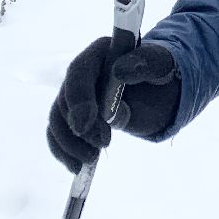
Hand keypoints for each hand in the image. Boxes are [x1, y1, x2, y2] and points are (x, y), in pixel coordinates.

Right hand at [46, 37, 180, 172]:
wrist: (157, 89)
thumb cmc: (159, 71)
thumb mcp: (161, 64)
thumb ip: (145, 63)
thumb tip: (120, 70)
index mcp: (99, 52)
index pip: (78, 72)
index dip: (78, 98)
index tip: (85, 125)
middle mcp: (81, 72)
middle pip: (65, 99)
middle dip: (80, 126)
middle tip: (104, 143)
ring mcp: (74, 96)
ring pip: (57, 119)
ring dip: (69, 143)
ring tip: (91, 159)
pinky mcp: (73, 117)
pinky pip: (58, 134)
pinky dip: (64, 151)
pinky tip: (76, 166)